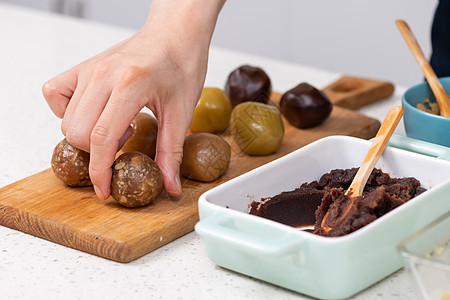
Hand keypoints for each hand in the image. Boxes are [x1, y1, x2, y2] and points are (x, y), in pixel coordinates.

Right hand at [42, 0, 224, 198]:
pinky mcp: (83, 66)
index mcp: (129, 85)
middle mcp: (102, 75)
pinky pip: (55, 94)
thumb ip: (171, 152)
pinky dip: (67, 111)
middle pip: (78, 133)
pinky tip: (94, 111)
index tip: (104, 189)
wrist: (175, 34)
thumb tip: (169, 186)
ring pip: (67, 119)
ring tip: (117, 124)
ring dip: (88, 134)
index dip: (100, 171)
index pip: (101, 139)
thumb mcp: (181, 112)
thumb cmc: (181, 66)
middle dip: (97, 152)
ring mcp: (89, 69)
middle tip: (125, 141)